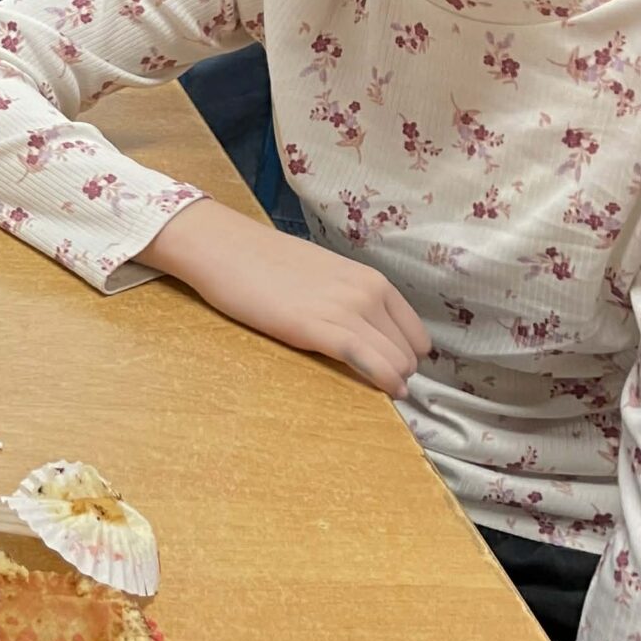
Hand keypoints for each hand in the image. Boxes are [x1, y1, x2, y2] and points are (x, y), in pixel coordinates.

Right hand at [145, 202, 430, 395]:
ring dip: (391, 380)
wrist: (225, 248)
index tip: (390, 368)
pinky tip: (386, 391)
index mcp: (371, 280)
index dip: (406, 356)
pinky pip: (368, 361)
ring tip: (377, 388)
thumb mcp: (325, 276)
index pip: (415, 334)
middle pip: (408, 352)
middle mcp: (367, 293)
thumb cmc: (266, 262)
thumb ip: (351, 299)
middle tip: (376, 381)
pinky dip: (383, 381)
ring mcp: (344, 310)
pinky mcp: (317, 328)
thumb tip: (365, 331)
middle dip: (399, 372)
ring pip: (395, 361)